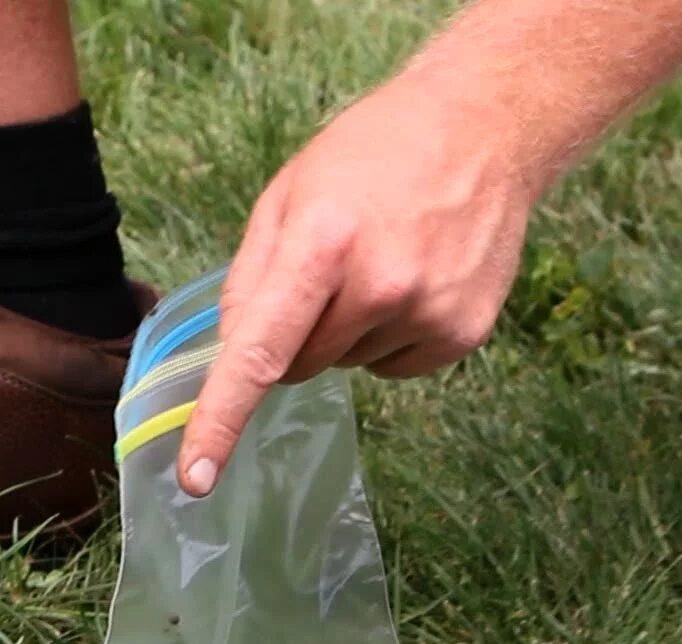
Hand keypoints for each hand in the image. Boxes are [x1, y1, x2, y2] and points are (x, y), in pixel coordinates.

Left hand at [178, 74, 538, 494]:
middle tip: (329, 271)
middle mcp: (380, 285)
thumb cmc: (371, 156)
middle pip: (297, 366)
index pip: (257, 353)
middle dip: (296, 335)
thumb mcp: (287, 196)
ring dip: (350, 330)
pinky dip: (391, 337)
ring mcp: (429, 312)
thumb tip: (229, 358)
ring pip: (346, 367)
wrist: (485, 127)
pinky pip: (394, 368)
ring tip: (383, 260)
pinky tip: (414, 282)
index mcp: (321, 245)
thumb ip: (248, 280)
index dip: (221, 421)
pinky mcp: (464, 333)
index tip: (196, 477)